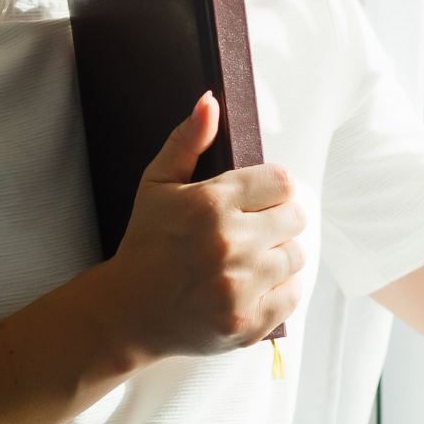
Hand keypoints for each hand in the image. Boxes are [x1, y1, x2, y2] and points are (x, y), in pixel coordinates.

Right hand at [105, 93, 305, 363]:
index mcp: (210, 204)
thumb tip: (211, 101)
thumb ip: (187, 140)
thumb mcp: (157, 184)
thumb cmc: (145, 242)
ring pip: (296, 256)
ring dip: (278, 256)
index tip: (256, 199)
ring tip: (248, 260)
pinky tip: (252, 286)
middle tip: (251, 230)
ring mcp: (240, 287)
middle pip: (295, 217)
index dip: (271, 189)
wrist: (127, 312)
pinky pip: (293, 294)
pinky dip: (279, 290)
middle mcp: (229, 244)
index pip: (281, 181)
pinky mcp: (248, 323)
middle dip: (277, 220)